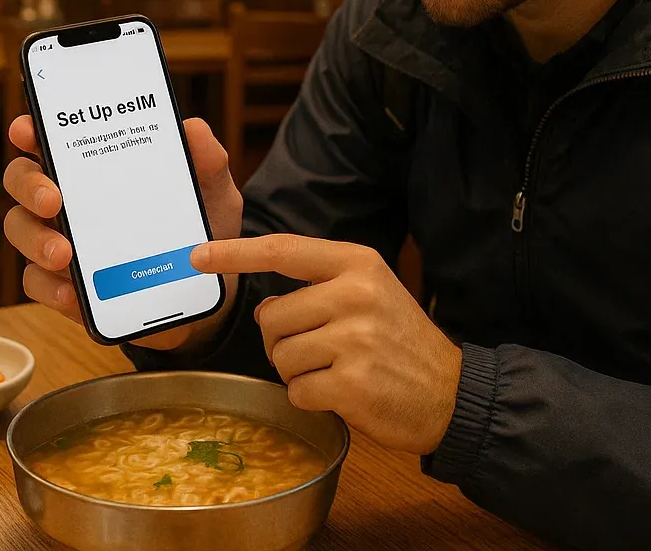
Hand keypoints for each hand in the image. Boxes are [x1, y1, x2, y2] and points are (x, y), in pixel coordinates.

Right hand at [2, 115, 242, 350]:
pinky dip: (49, 288)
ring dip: (36, 240)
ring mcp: (60, 241)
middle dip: (30, 186)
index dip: (31, 130)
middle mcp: (68, 199)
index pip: (51, 139)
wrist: (207, 290)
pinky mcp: (65, 286)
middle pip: (22, 180)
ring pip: (21, 231)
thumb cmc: (200, 227)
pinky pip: (38, 284)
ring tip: (64, 254)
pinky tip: (71, 294)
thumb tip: (192, 128)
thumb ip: (207, 160)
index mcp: (95, 166)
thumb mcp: (212, 191)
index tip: (27, 131)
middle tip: (53, 199)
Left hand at [191, 235, 461, 454]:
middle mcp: (355, 293)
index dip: (236, 253)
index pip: (283, 250)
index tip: (198, 254)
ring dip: (299, 374)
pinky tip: (344, 394)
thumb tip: (267, 307)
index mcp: (358, 263)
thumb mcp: (371, 294)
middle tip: (322, 352)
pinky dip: (312, 399)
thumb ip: (320, 289)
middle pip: (273, 317)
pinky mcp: (352, 382)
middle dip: (283, 342)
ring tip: (339, 372)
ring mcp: (354, 338)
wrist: (453, 394)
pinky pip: (297, 391)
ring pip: (281, 357)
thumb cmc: (403, 343)